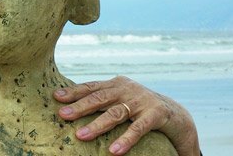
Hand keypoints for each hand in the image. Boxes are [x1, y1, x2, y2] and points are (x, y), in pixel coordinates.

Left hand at [54, 76, 199, 155]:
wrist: (176, 115)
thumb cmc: (139, 108)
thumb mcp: (120, 100)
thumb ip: (102, 101)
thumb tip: (70, 108)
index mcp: (116, 83)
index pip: (91, 87)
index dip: (73, 91)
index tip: (56, 97)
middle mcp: (128, 88)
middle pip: (99, 98)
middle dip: (80, 107)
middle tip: (63, 115)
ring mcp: (142, 100)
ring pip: (115, 113)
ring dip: (97, 125)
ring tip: (81, 136)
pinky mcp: (156, 114)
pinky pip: (138, 129)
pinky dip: (125, 139)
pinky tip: (113, 150)